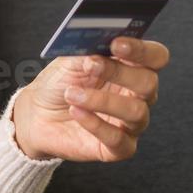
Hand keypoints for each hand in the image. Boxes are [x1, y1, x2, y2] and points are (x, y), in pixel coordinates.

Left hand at [10, 37, 167, 162]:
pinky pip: (118, 139)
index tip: (117, 44)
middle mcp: (138, 96)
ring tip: (73, 94)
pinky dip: (95, 123)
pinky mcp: (119, 148)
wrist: (37, 114)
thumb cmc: (59, 84)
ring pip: (136, 111)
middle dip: (119, 72)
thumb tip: (102, 43)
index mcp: (132, 68)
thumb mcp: (70, 60)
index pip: (155, 57)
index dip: (142, 50)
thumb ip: (89, 50)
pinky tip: (75, 112)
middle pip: (149, 83)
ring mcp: (130, 123)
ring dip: (102, 100)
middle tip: (91, 66)